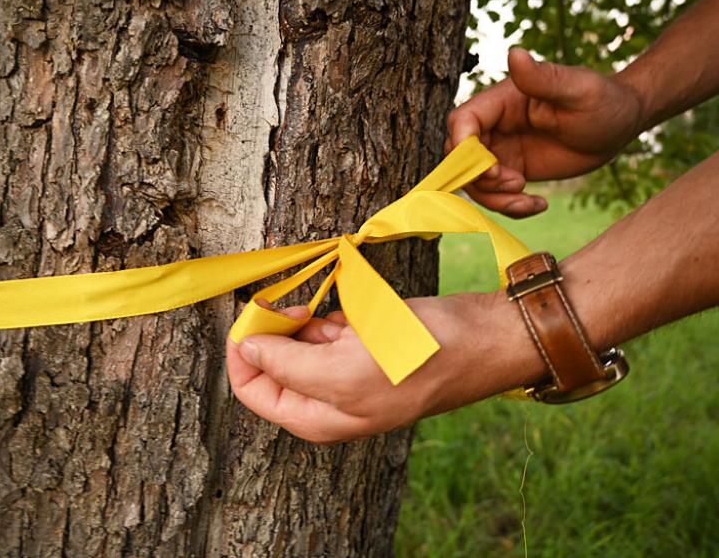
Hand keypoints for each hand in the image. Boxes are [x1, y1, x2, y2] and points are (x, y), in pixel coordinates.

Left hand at [225, 294, 545, 443]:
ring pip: (299, 343)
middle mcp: (327, 400)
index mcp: (316, 418)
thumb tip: (246, 351)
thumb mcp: (344, 372)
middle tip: (294, 305)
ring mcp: (346, 372)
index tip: (254, 315)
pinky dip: (330, 317)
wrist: (479, 338)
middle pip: (272, 364)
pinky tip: (354, 318)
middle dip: (276, 331)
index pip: (252, 390)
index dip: (245, 352)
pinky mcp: (363, 347)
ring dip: (306, 321)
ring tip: (333, 317)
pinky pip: (328, 329)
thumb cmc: (417, 360)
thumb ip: (287, 366)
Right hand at [446, 48, 644, 217]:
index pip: (461, 122)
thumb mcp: (577, 89)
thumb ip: (542, 77)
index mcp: (501, 101)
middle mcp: (495, 126)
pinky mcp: (513, 171)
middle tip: (517, 184)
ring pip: (475, 182)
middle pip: (460, 158)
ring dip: (496, 199)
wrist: (620, 125)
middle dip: (479, 180)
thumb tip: (514, 53)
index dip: (464, 149)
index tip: (493, 169)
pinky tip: (540, 204)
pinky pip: (496, 196)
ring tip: (530, 200)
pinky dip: (511, 207)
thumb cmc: (603, 99)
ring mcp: (502, 151)